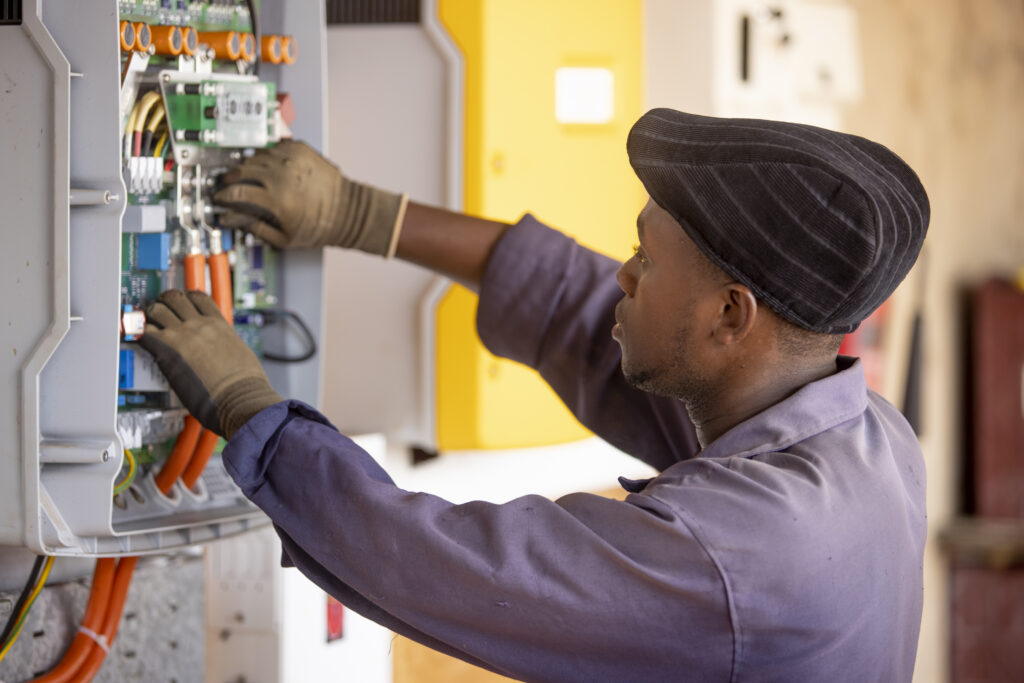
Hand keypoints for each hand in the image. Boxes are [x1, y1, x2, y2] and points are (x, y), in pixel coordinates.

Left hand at [139, 290, 281, 438]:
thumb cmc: (244, 384)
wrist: (239, 397)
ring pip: (156, 309)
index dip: (186, 298)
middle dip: (165, 303)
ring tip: (147, 327)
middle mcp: (199, 324)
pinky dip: (136, 333)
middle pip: (174, 298)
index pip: (198, 297)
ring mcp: (181, 335)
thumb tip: (221, 348)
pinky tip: (135, 339)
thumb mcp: (240, 352)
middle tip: (161, 313)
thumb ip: (225, 343)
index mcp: (219, 324)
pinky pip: (142, 332)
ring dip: (149, 317)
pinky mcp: (166, 351)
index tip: (181, 304)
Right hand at [213, 140, 406, 253]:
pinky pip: (274, 146)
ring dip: (248, 165)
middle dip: (232, 178)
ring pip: (257, 156)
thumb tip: (236, 221)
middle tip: (229, 184)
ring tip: (247, 174)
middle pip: (243, 170)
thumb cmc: (322, 226)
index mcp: (277, 199)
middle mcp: (283, 175)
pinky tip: (268, 165)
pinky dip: (267, 155)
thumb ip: (257, 229)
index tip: (221, 198)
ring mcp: (292, 159)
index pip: (238, 192)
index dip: (224, 195)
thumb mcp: (285, 238)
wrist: (349, 211)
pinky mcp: (301, 149)